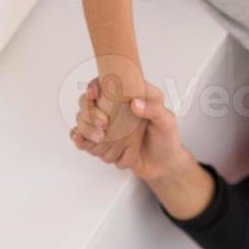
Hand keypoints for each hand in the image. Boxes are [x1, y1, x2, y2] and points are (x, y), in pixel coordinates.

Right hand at [70, 77, 188, 181]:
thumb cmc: (166, 140)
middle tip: (103, 123)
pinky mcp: (103, 143)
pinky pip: (84, 140)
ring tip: (101, 137)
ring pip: (83, 121)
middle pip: (88, 102)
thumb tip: (135, 103)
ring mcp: (107, 127)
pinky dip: (81, 140)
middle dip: (89, 111)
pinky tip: (81, 139)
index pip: (107, 83)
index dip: (95, 85)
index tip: (94, 93)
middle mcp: (115, 109)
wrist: (163, 166)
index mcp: (131, 96)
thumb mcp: (167, 122)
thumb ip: (155, 110)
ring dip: (86, 129)